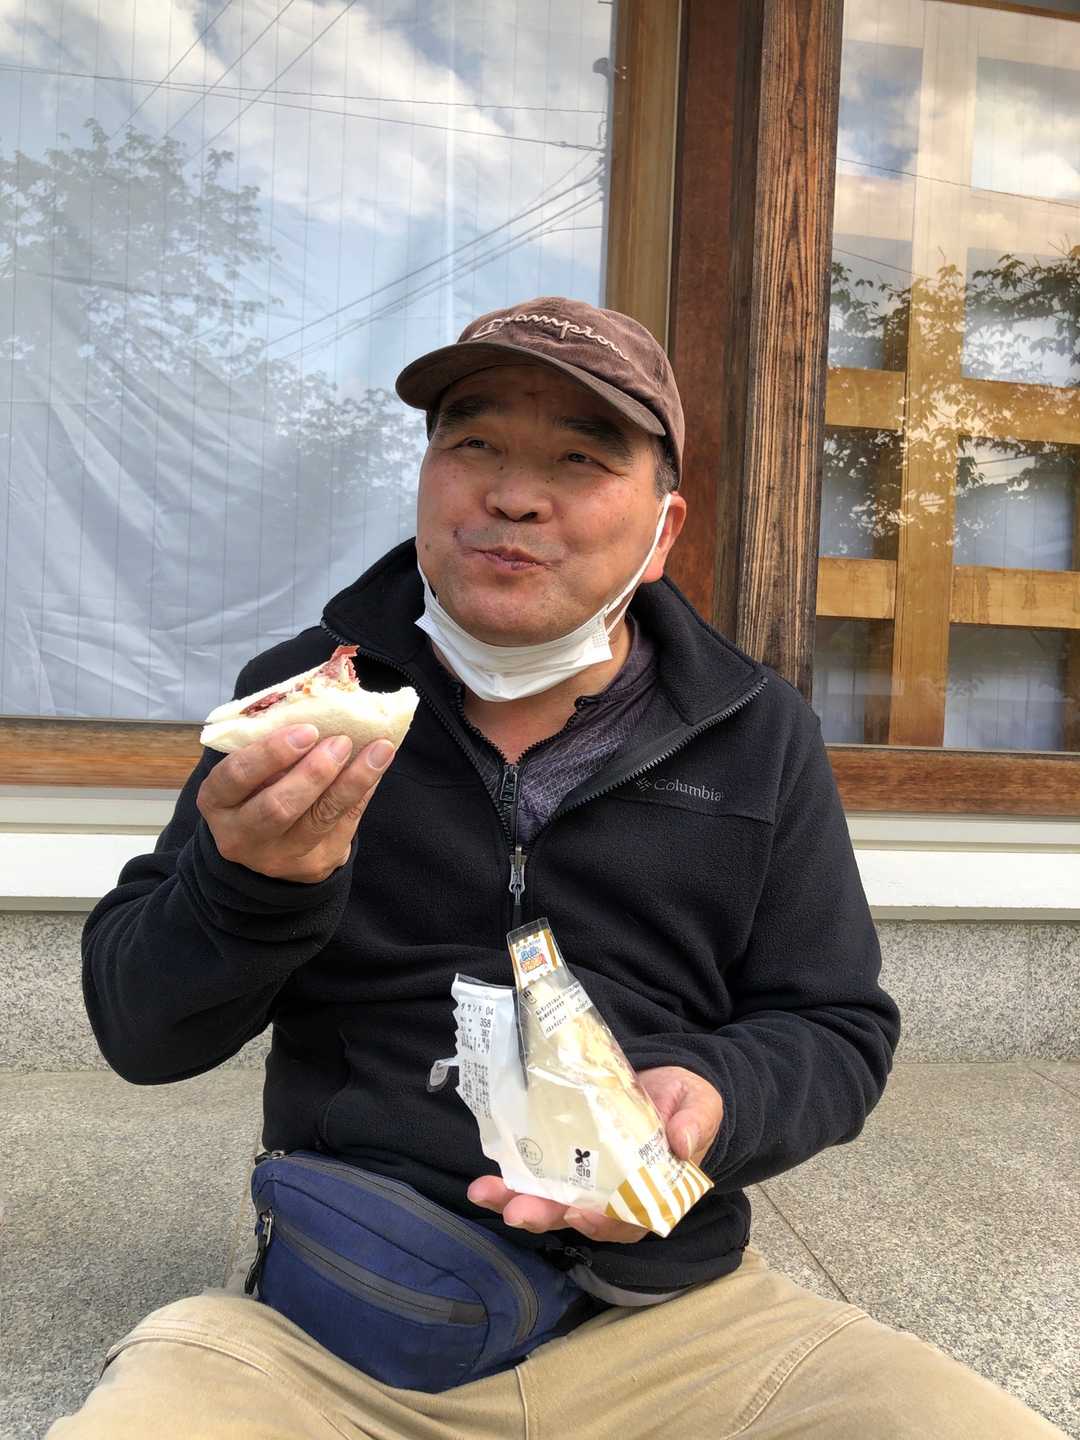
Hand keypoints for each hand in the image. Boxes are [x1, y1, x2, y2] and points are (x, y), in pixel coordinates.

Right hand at [196, 724, 395, 883]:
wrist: (265, 849)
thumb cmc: (257, 791)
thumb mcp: (249, 771)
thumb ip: (272, 747)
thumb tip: (324, 709)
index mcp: (217, 802)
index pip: (235, 777)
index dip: (270, 753)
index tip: (308, 729)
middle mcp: (241, 835)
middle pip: (278, 807)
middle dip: (314, 772)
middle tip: (342, 741)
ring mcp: (278, 857)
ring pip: (320, 819)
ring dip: (353, 781)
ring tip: (378, 750)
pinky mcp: (314, 865)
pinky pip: (345, 825)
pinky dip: (363, 792)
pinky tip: (377, 767)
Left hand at [467, 1065, 722, 1244]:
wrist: (669, 1084)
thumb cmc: (688, 1103)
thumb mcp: (701, 1106)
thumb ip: (695, 1123)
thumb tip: (683, 1142)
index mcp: (652, 1192)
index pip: (627, 1221)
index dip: (602, 1223)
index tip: (579, 1213)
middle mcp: (614, 1196)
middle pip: (577, 1216)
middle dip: (544, 1216)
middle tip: (517, 1212)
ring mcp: (587, 1181)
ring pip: (550, 1202)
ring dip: (516, 1202)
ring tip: (484, 1193)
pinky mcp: (565, 1159)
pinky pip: (537, 1177)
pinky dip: (511, 1181)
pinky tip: (486, 1180)